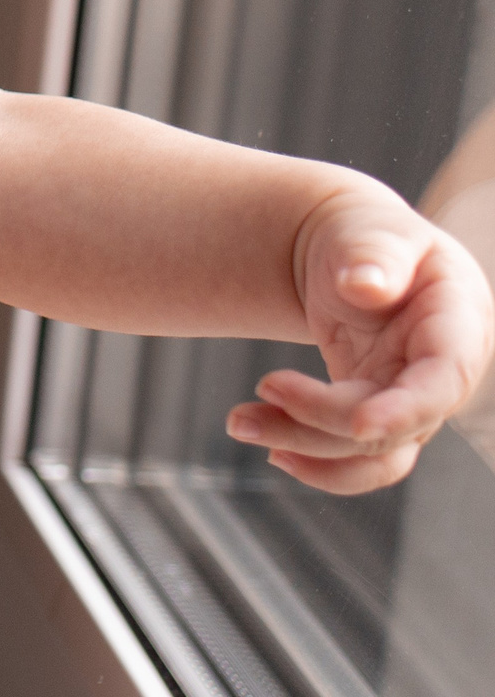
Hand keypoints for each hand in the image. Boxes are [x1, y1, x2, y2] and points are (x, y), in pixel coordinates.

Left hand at [232, 188, 494, 491]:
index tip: (359, 424)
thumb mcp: (375, 233)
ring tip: (239, 421)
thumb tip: (365, 284)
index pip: (443, 380)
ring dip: (306, 447)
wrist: (353, 261)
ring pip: (371, 453)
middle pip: (395, 425)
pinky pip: (356, 459)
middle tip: (262, 384)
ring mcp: (412, 403)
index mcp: (456, 325)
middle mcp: (443, 376)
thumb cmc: (369, 240)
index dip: (407, 410)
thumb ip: (376, 255)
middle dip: (321, 418)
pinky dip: (315, 463)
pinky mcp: (379, 417)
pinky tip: (272, 448)